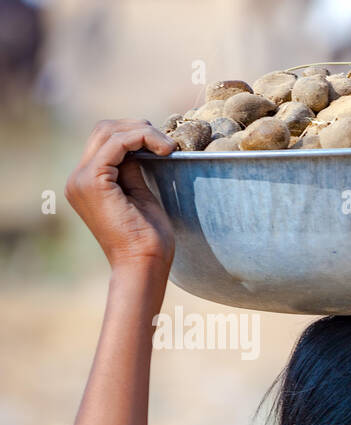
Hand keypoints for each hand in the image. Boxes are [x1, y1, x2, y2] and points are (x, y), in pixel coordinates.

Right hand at [65, 119, 176, 270]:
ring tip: (169, 146)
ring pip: (108, 132)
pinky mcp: (92, 182)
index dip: (135, 134)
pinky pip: (116, 144)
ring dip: (142, 132)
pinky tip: (164, 149)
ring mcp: (81, 179)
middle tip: (168, 143)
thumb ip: (132, 170)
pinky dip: (140, 139)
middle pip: (103, 130)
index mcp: (87, 182)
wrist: (143, 266)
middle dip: (138, 128)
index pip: (105, 140)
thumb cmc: (148, 241)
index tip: (165, 145)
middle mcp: (78, 178)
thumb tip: (138, 146)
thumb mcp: (140, 196)